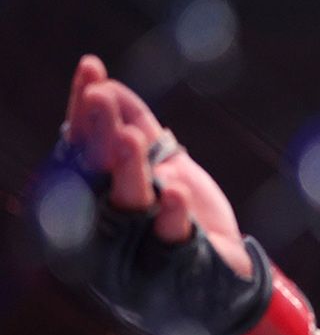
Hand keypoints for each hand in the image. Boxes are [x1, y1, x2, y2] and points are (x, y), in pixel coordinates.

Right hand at [62, 54, 251, 277]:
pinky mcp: (172, 263)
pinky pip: (169, 236)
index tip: (91, 69)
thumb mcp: (164, 162)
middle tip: (100, 98)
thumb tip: (109, 85)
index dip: (85, 110)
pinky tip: (176, 191)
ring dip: (128, 169)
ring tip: (130, 137)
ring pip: (127, 201)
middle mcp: (107, 217)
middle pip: (98, 171)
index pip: (84, 144)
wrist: (220, 265)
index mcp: (99, 189)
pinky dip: (172, 212)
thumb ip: (138, 126)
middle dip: (99, 133)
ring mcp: (137, 243)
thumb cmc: (182, 211)